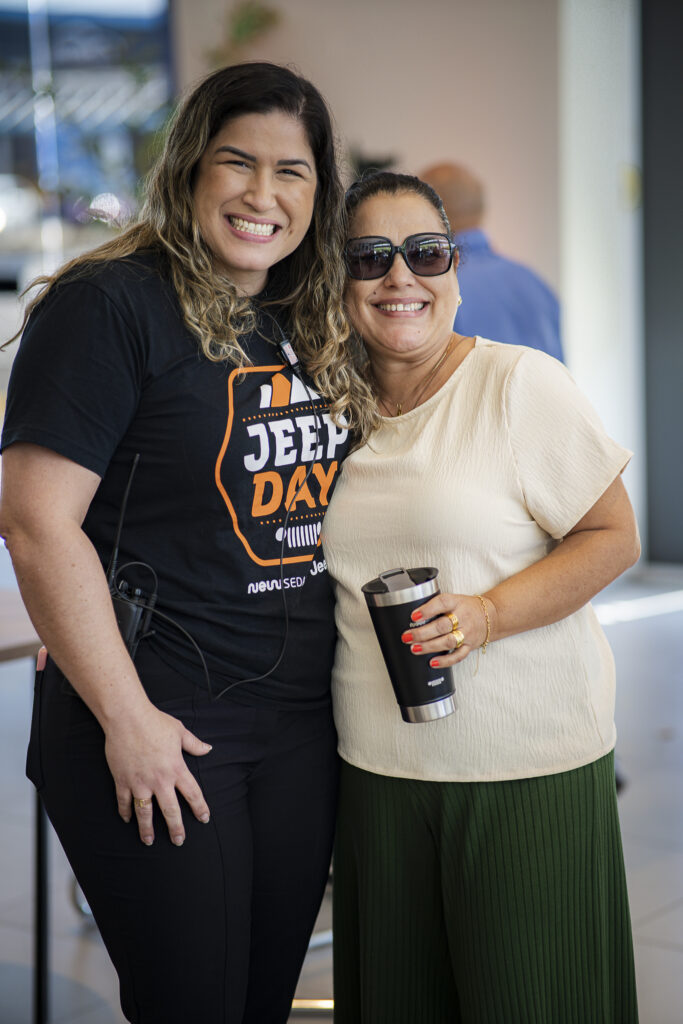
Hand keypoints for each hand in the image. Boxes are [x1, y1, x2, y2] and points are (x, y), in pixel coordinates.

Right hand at [104, 704, 211, 846]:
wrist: (128, 718)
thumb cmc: (155, 722)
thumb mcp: (179, 731)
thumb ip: (194, 744)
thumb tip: (208, 749)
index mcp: (176, 768)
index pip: (193, 793)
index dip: (200, 808)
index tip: (204, 819)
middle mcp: (159, 780)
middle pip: (170, 810)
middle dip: (176, 828)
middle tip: (178, 841)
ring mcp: (140, 782)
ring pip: (145, 812)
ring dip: (147, 829)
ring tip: (149, 841)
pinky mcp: (123, 780)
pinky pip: (124, 802)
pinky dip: (125, 812)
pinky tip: (126, 819)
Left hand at [400, 593, 493, 667]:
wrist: (491, 616)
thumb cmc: (466, 608)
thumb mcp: (453, 599)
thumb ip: (436, 606)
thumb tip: (413, 616)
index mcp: (456, 603)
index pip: (442, 603)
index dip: (427, 610)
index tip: (413, 616)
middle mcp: (463, 618)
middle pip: (442, 626)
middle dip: (422, 633)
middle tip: (407, 637)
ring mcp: (467, 633)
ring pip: (448, 641)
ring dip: (430, 646)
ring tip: (415, 649)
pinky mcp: (470, 646)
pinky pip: (458, 656)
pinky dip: (445, 661)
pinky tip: (433, 662)